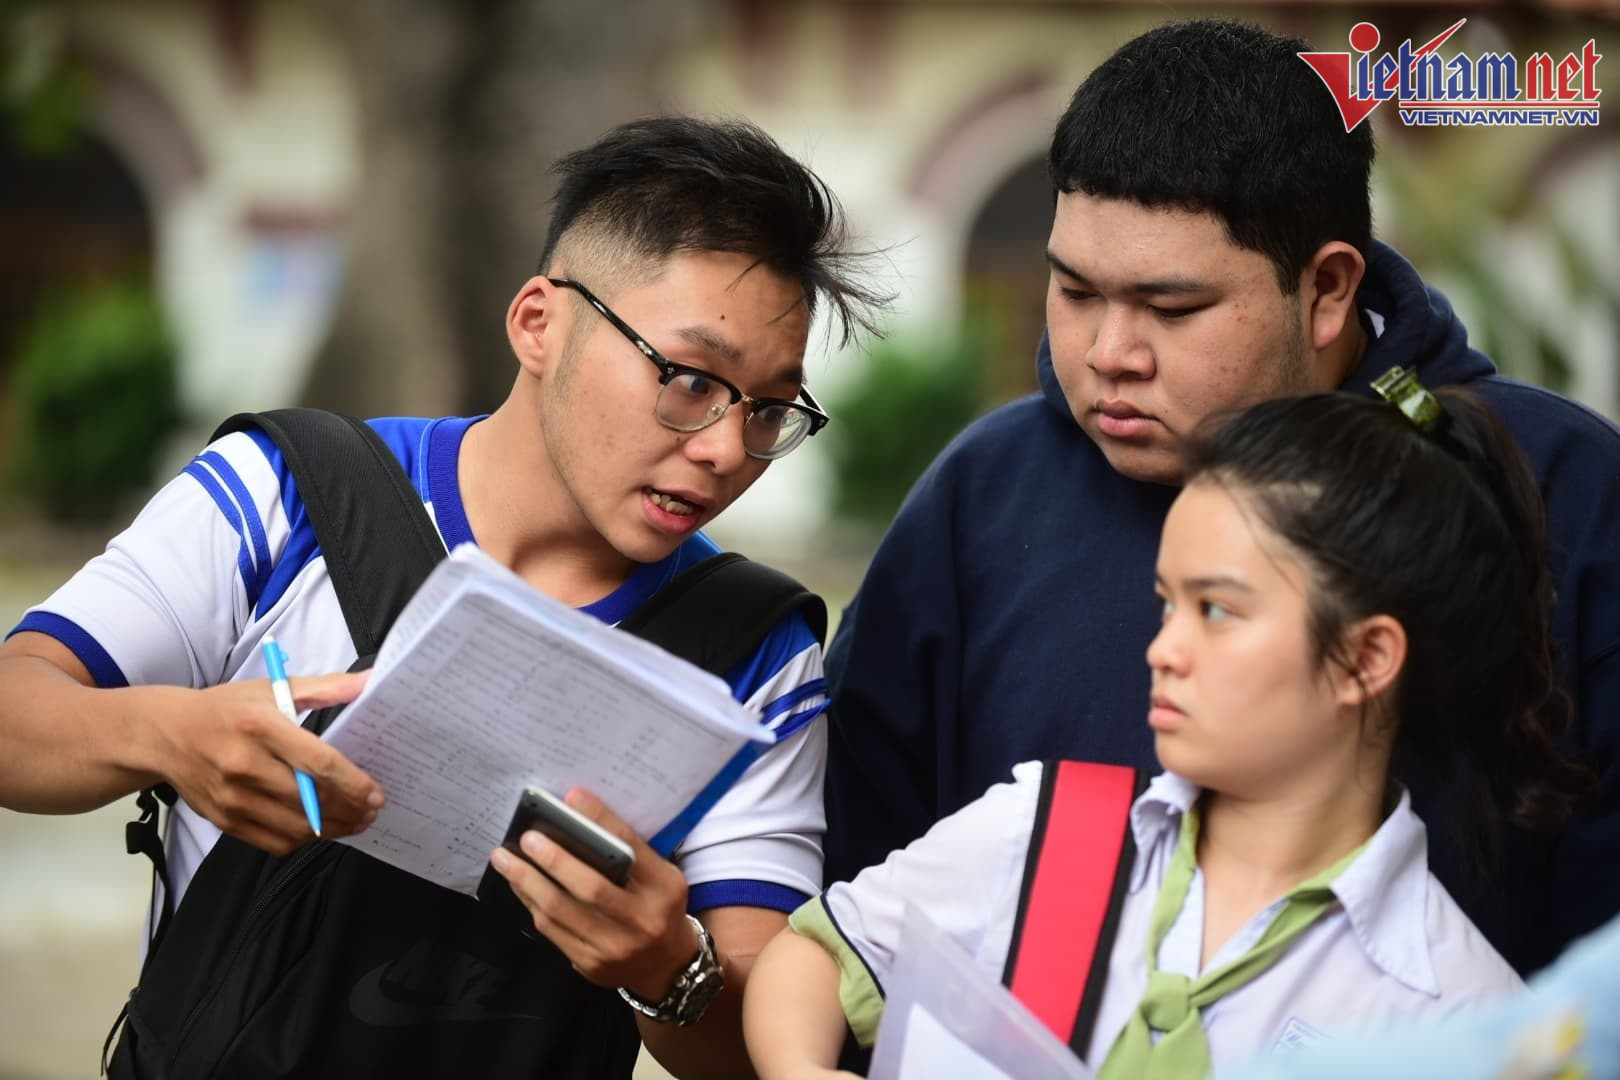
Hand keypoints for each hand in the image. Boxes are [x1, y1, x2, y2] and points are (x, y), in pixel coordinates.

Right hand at [153, 672, 381, 854]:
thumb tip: (368, 683)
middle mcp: (244, 765)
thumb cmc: (225, 709)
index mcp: (260, 726)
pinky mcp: (224, 820)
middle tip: (372, 811)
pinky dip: (302, 839)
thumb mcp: (273, 688)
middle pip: (311, 800)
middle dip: (350, 810)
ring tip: (354, 821)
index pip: (318, 763)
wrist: (164, 735)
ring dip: (333, 829)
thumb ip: (326, 687)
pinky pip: (274, 842)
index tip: (377, 795)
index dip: (354, 783)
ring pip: (296, 828)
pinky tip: (317, 828)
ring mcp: (232, 798)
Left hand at [487, 787, 693, 997]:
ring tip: (505, 859)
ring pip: (561, 911)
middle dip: (554, 860)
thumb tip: (578, 816)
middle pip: (591, 888)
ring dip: (527, 882)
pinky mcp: (590, 965)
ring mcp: (614, 948)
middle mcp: (642, 920)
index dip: (600, 820)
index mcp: (664, 888)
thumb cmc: (658, 906)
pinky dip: (530, 903)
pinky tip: (518, 884)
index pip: (630, 848)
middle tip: (527, 838)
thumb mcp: (659, 876)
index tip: (571, 798)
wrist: (667, 965)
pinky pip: (552, 930)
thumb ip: (628, 853)